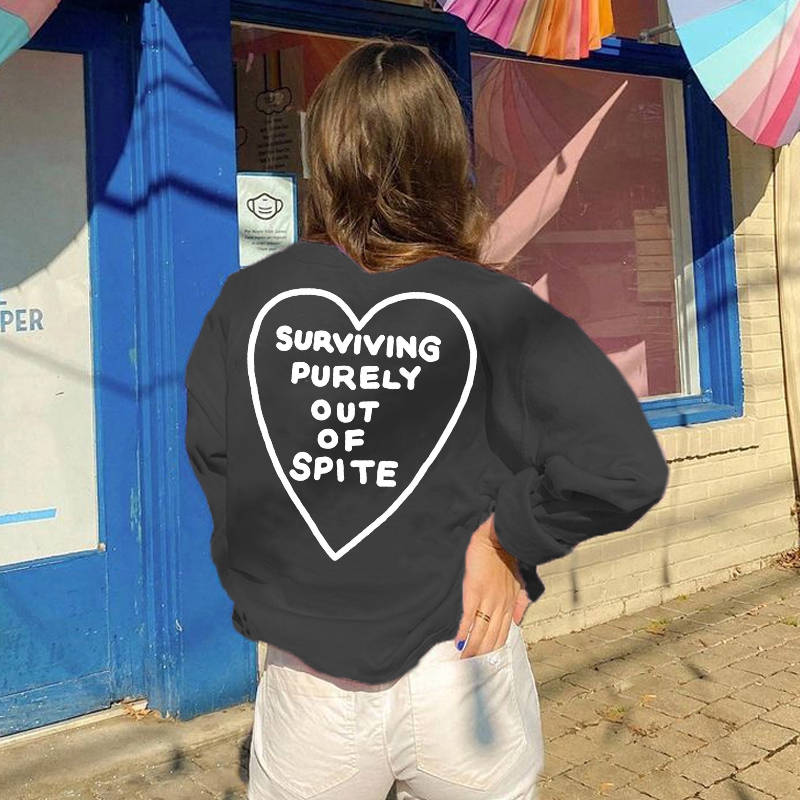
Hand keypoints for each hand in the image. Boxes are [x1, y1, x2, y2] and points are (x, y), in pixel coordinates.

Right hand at [455, 513, 530, 658]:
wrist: (500, 539)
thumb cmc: (509, 558)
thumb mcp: (521, 582)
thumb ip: (521, 602)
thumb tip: (519, 622)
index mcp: (511, 604)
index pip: (503, 635)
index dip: (495, 651)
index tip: (488, 664)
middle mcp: (501, 606)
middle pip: (492, 638)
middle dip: (483, 656)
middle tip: (473, 671)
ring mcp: (488, 600)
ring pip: (481, 632)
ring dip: (473, 649)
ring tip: (464, 662)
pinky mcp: (474, 591)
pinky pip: (469, 617)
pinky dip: (464, 632)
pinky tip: (459, 643)